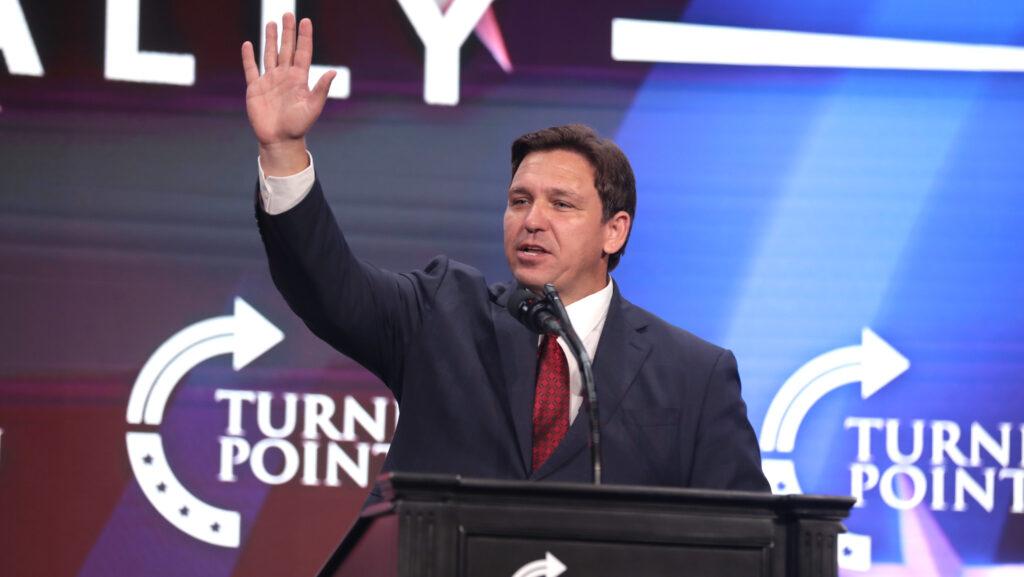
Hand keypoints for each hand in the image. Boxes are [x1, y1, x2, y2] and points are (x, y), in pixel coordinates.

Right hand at [241, 13, 335, 174]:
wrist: (280, 140)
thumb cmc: (298, 126)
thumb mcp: (313, 107)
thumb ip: (321, 89)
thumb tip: (333, 72)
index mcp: (299, 79)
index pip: (302, 52)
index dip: (304, 37)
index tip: (305, 21)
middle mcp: (285, 77)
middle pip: (286, 49)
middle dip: (287, 32)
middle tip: (288, 14)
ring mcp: (270, 81)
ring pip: (270, 55)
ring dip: (271, 39)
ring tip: (272, 23)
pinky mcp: (255, 89)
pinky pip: (251, 69)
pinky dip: (248, 57)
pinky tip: (249, 44)